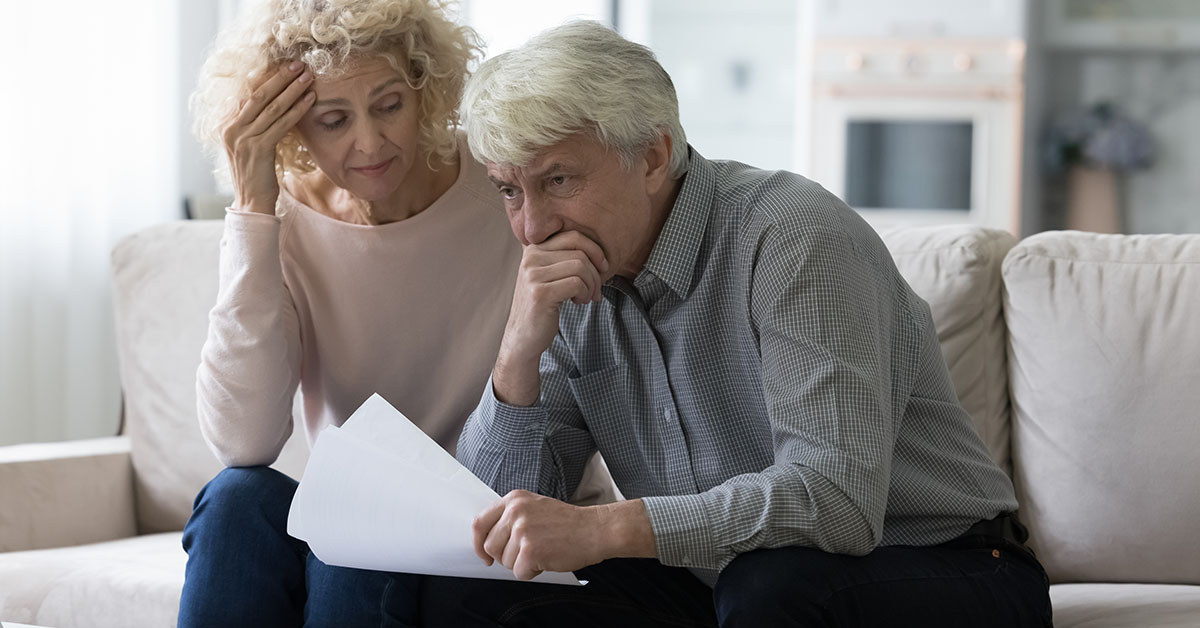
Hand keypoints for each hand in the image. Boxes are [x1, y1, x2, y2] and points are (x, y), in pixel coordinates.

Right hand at [222, 61, 314, 214]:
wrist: (251, 204)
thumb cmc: (256, 175)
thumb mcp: (251, 146)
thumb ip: (256, 126)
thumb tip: (274, 105)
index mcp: (227, 125)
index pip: (248, 94)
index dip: (268, 78)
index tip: (285, 66)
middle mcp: (231, 128)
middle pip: (259, 95)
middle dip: (280, 77)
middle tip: (298, 64)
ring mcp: (243, 138)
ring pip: (272, 107)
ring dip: (292, 89)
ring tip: (308, 77)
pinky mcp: (258, 148)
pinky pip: (281, 124)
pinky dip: (297, 110)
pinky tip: (310, 100)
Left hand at [472, 490, 606, 579]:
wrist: (595, 529)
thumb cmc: (568, 522)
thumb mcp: (535, 507)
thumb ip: (512, 517)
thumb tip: (489, 540)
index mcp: (514, 499)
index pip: (479, 522)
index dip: (478, 543)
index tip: (484, 554)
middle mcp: (515, 512)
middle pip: (490, 546)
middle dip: (504, 556)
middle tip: (524, 554)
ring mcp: (523, 530)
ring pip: (505, 561)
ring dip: (521, 564)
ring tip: (542, 552)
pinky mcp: (531, 550)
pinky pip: (519, 573)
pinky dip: (532, 572)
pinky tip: (547, 559)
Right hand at [493, 231, 607, 404]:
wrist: (523, 337)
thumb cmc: (542, 306)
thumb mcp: (550, 276)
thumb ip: (564, 258)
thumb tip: (598, 251)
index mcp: (533, 250)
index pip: (572, 236)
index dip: (594, 250)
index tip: (602, 267)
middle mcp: (530, 259)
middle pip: (580, 253)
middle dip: (595, 273)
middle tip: (595, 291)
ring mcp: (533, 275)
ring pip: (580, 267)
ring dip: (591, 285)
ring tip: (586, 298)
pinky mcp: (540, 293)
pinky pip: (577, 283)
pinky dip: (585, 294)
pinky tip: (578, 303)